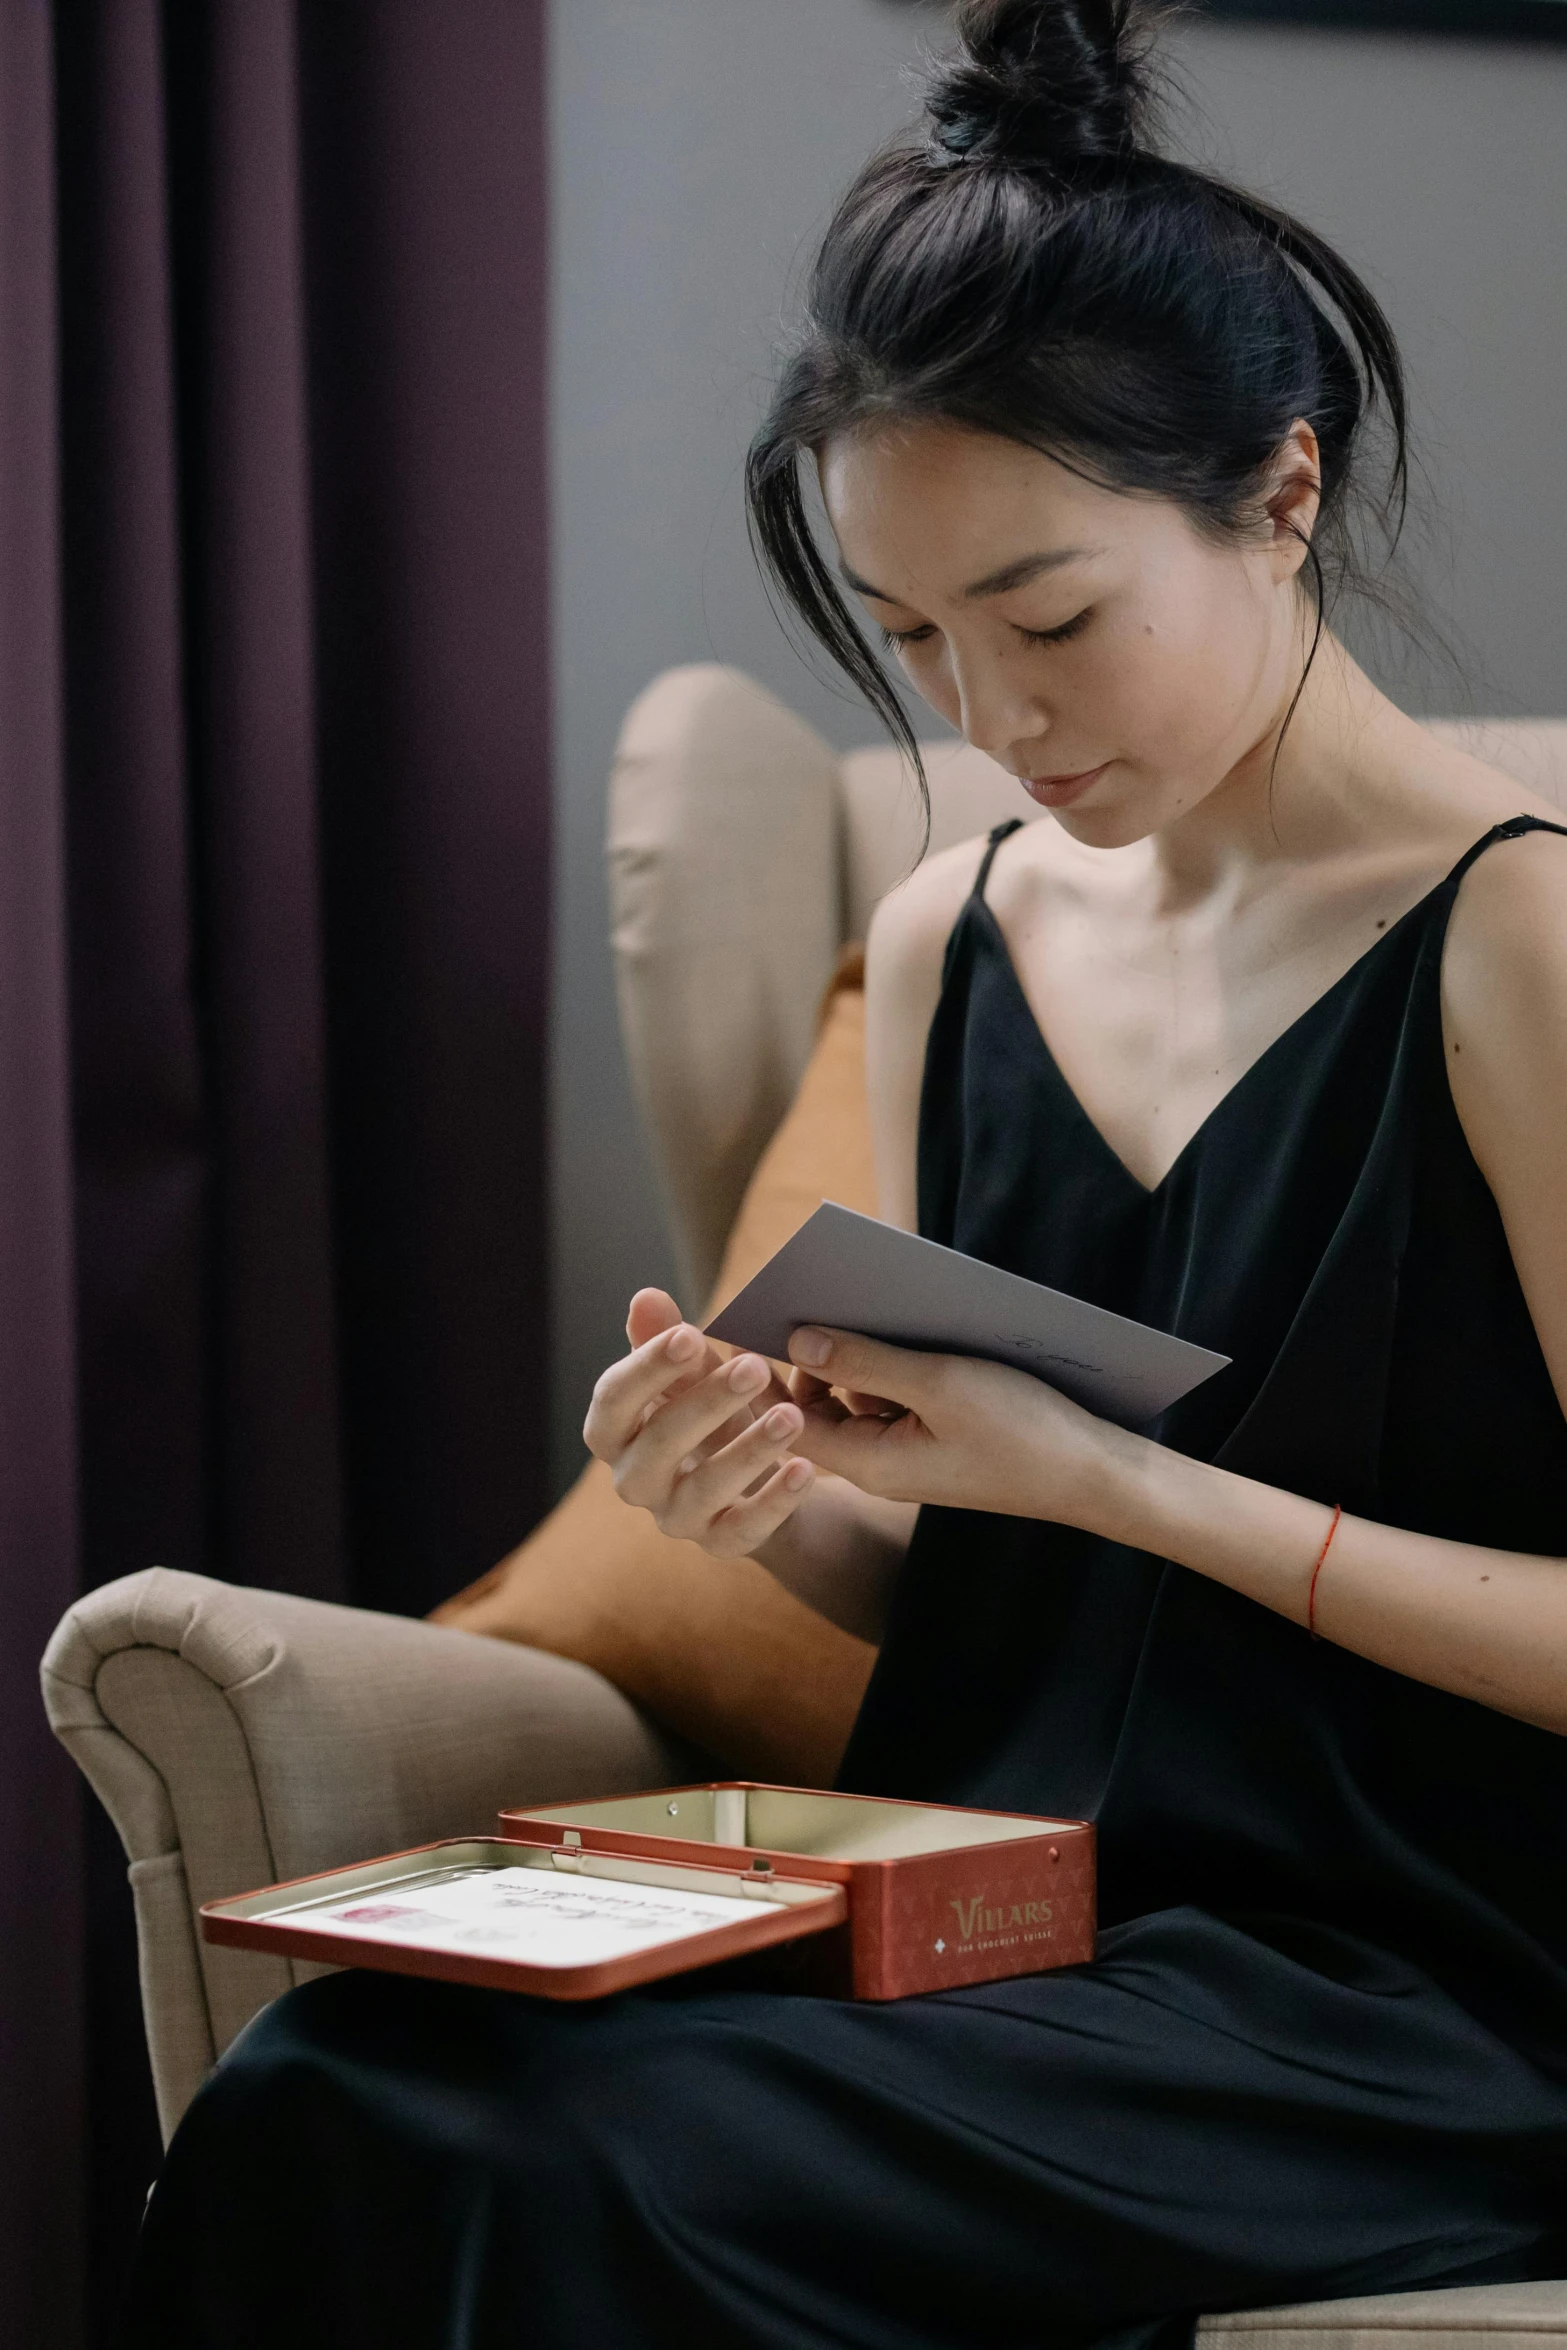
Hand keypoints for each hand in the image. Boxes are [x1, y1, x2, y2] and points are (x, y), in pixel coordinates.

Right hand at [583, 1289, 815, 1558]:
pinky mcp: (720, 1543)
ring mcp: (676, 1517)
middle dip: (706, 1402)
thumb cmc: (713, 1413)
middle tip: (753, 1366)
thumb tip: (646, 1298)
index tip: (690, 1333)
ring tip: (792, 1417)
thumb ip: (670, 1341)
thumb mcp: (695, 1376)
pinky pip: (745, 1530)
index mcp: (615, 1432)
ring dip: (749, 1450)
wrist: (755, 1479)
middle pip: (659, 1444)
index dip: (647, 1368)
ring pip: (704, 1488)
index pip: (613, 1400)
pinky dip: (776, 1501)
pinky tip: (807, 1469)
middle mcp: (634, 1480)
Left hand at [784, 1326, 1124, 1524]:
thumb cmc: (1023, 1432)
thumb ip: (866, 1361)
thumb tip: (797, 1335)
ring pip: (850, 1398)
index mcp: (868, 1462)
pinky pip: (888, 1398)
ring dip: (850, 1354)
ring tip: (855, 1302)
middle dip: (804, 1355)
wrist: (1094, 1475)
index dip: (752, 1377)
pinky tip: (903, 1326)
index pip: (780, 1422)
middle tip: (796, 1297)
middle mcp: (877, 1463)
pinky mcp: (932, 1440)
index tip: (731, 1329)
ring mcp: (905, 1453)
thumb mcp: (941, 1385)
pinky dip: (886, 1364)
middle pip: (810, 1407)